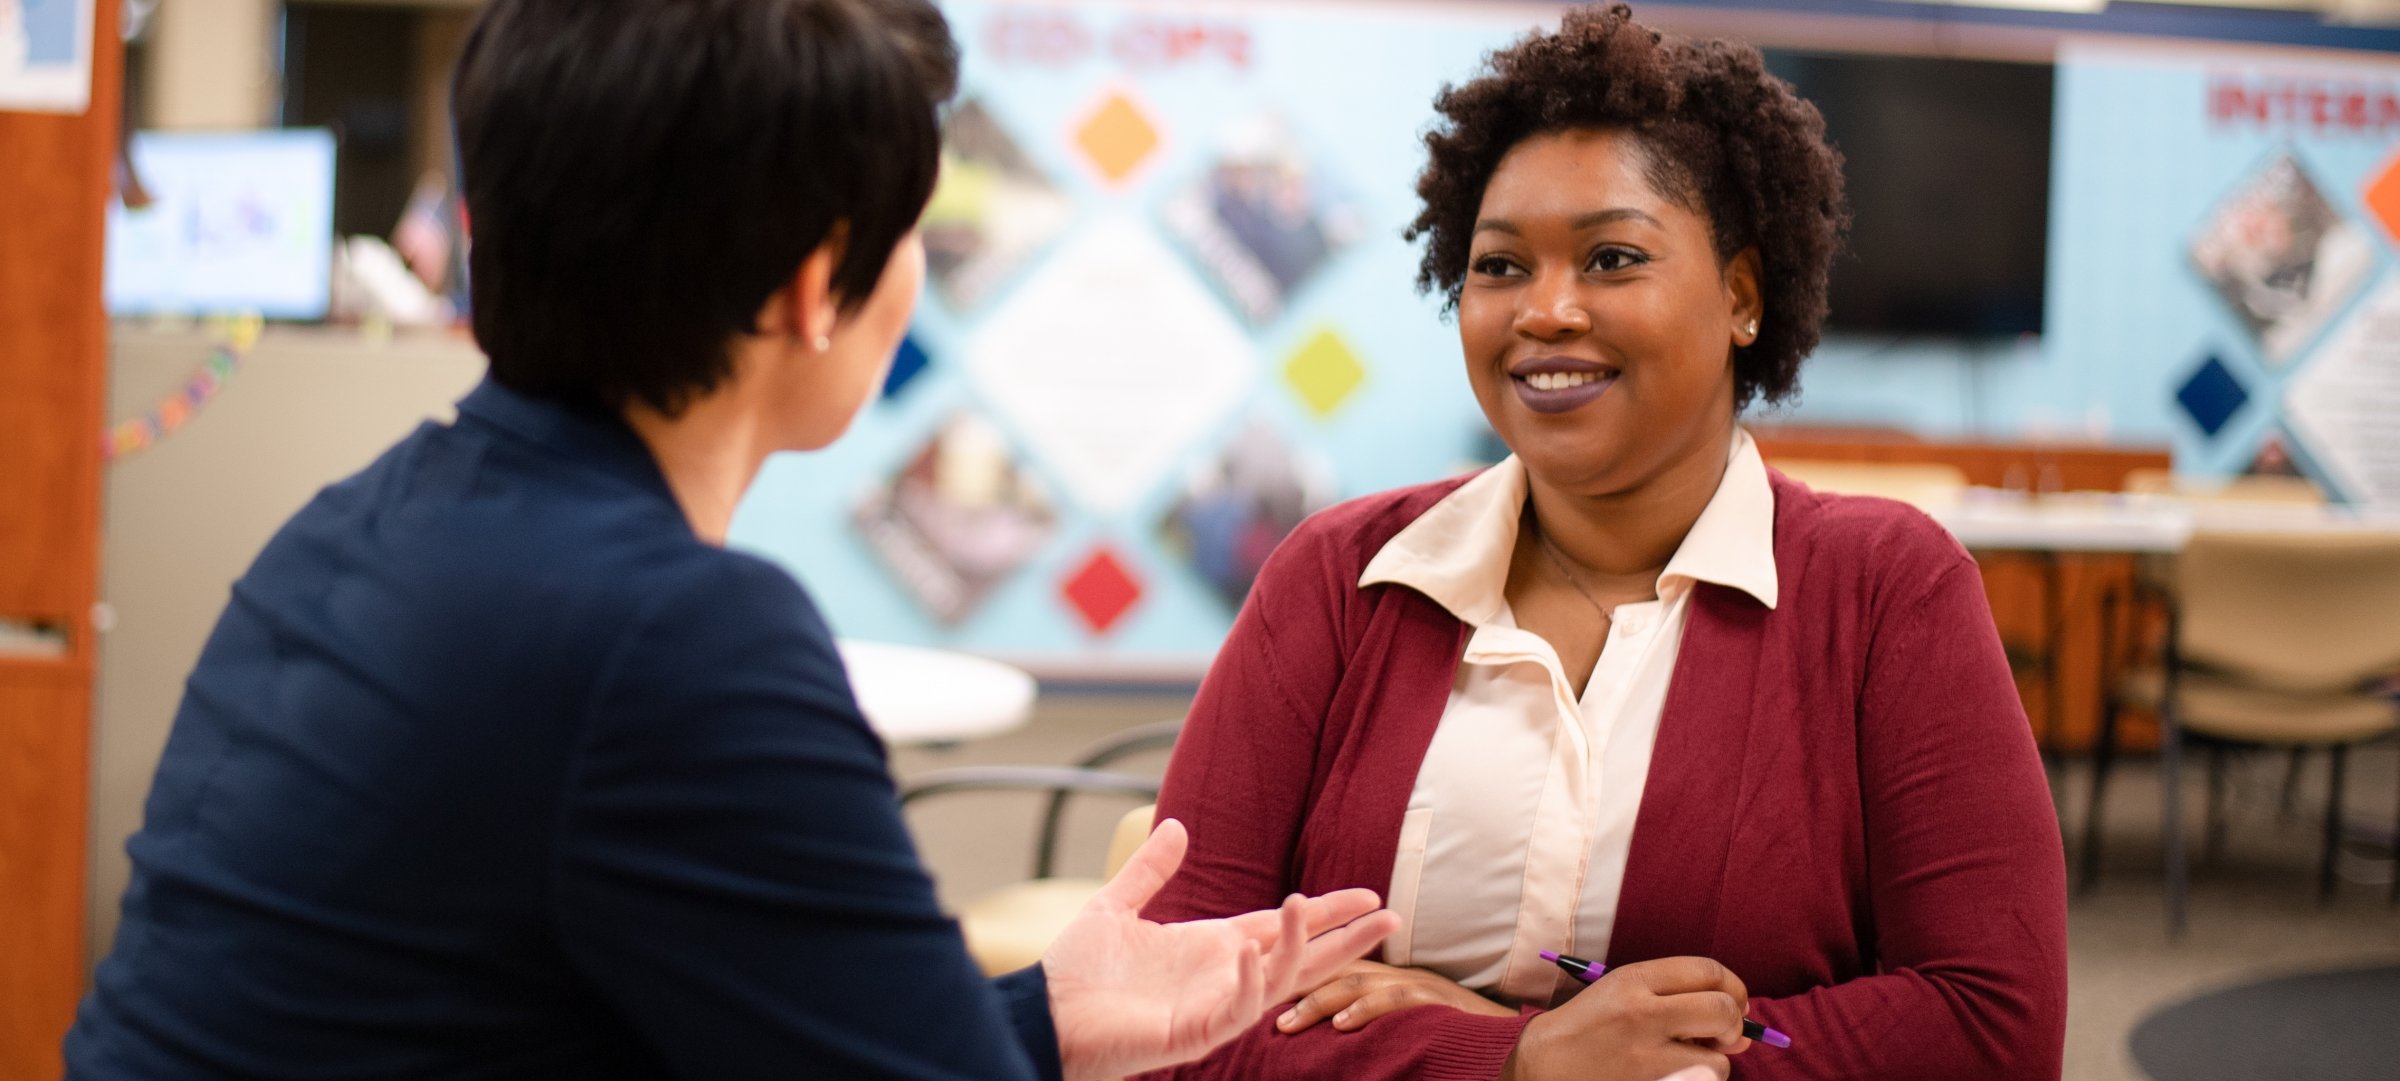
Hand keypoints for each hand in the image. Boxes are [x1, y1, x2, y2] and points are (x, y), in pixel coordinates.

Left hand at [1040, 818, 1402, 1080]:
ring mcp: (1212, 1006)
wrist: (1044, 1013)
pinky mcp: (1193, 1033)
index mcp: (1212, 947)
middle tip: (1392, 917)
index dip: (1326, 911)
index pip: (1282, 927)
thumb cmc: (1078, 971)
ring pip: (1277, 981)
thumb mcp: (1115, 905)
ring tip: (1309, 903)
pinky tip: (1252, 956)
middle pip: (1300, 957)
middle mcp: (1222, 976)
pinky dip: (1247, 985)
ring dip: (1299, 947)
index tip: (1368, 895)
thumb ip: (1150, 870)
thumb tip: (1177, 827)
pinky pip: (1234, 1012)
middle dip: (1346, 939)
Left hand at [1273, 960, 1514, 1032]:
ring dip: (1320, 1001)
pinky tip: (1340, 1025)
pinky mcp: (1434, 998)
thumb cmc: (1462, 1037)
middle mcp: (1400, 975)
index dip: (1304, 985)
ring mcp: (1417, 984)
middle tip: (1271, 1017)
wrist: (1515, 1043)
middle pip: (1340, 973)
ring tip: (1289, 1021)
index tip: (1271, 1005)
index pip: (1340, 974)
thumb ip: (1383, 1020)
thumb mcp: (1413, 1025)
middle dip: (1301, 991)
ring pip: (1358, 982)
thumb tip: (1343, 1036)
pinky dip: (1365, 1010)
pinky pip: (1394, 998)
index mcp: (1392, 980)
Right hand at [1500, 957, 1751, 1080]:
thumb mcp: (1623, 994)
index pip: (1707, 970)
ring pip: (1717, 1060)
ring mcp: (1645, 1054)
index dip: (1734, 988)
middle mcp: (1642, 1011)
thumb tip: (1741, 1029)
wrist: (1543, 1066)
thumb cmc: (1589, 1029)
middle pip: (1720, 1009)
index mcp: (1634, 979)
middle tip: (1724, 1037)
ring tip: (1684, 1062)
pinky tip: (1672, 1075)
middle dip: (1734, 1024)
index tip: (1735, 1004)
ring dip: (1712, 1064)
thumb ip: (1678, 999)